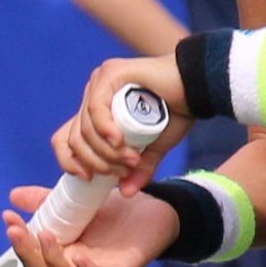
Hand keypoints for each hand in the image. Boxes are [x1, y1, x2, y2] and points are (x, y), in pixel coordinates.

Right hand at [3, 181, 175, 266]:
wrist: (158, 208)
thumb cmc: (117, 211)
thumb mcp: (77, 200)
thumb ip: (48, 201)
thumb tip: (15, 196)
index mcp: (65, 251)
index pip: (34, 254)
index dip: (19, 240)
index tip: (9, 218)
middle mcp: (78, 266)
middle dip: (28, 251)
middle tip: (17, 231)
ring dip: (52, 259)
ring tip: (45, 237)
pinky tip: (79, 257)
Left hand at [54, 55, 184, 180]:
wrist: (199, 88)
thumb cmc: (178, 112)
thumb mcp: (154, 148)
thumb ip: (138, 168)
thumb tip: (126, 192)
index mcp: (97, 110)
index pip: (66, 138)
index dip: (70, 161)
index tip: (90, 179)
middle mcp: (93, 94)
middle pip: (75, 137)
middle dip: (96, 161)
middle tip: (122, 171)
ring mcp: (100, 82)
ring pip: (85, 127)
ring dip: (106, 151)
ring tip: (131, 159)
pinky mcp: (110, 74)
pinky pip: (96, 109)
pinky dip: (105, 130)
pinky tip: (120, 141)